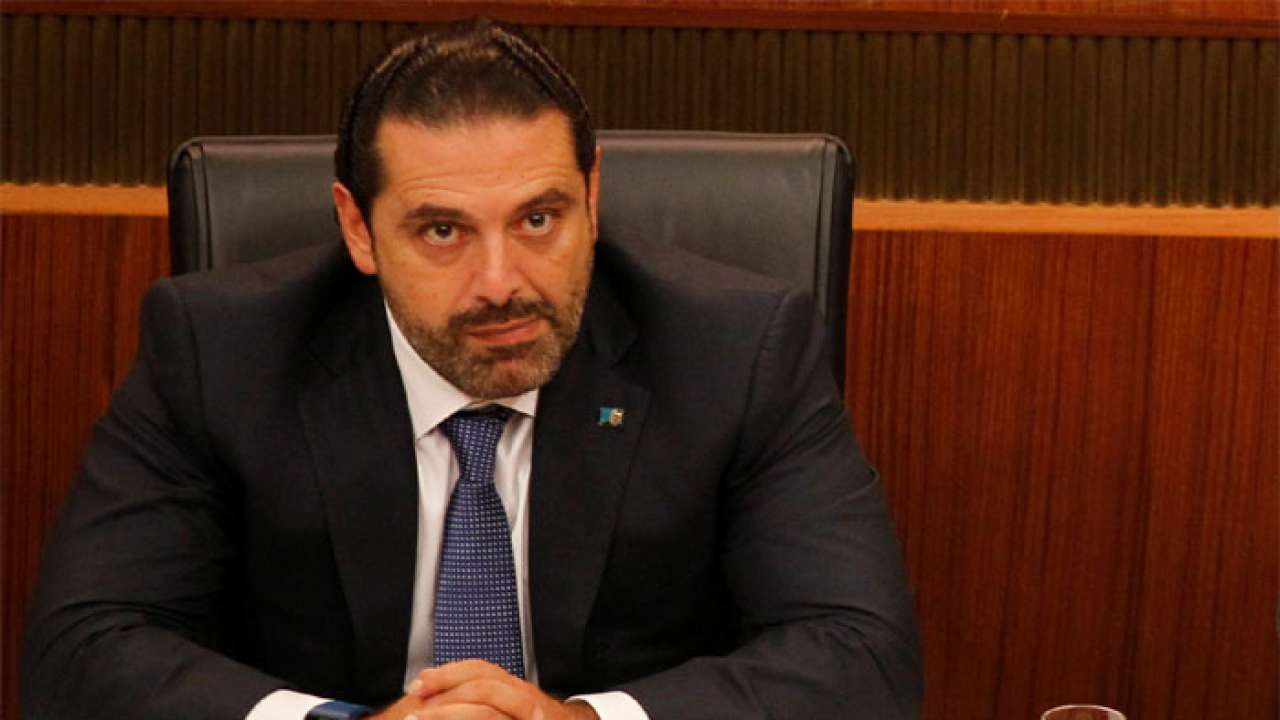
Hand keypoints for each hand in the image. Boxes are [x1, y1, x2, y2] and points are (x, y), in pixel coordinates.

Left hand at [384, 660, 598, 719]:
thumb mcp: (507, 706)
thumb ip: (481, 699)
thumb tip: (435, 694)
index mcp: (513, 687)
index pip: (479, 669)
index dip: (446, 673)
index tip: (418, 684)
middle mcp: (524, 697)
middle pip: (482, 684)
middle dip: (443, 691)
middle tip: (414, 706)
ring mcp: (529, 714)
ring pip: (487, 710)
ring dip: (450, 713)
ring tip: (423, 719)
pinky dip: (470, 719)